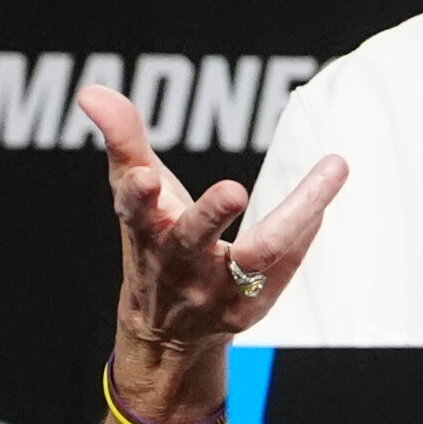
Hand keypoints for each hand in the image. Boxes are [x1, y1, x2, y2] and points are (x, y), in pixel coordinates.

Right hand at [80, 85, 347, 369]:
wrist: (167, 332)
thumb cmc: (154, 240)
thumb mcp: (135, 192)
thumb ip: (123, 139)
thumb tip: (90, 91)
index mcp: (144, 232)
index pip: (134, 213)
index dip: (137, 195)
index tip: (144, 178)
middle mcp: (178, 264)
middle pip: (192, 240)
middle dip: (210, 213)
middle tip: (234, 190)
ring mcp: (217, 290)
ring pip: (260, 254)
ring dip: (296, 215)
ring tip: (332, 170)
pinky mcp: (252, 305)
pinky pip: (287, 263)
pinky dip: (308, 227)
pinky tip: (327, 195)